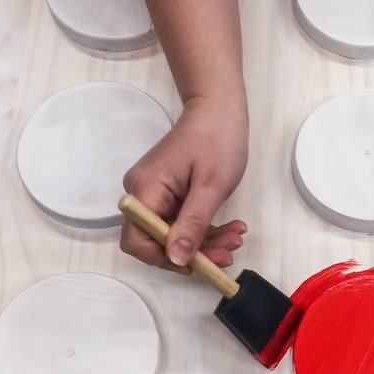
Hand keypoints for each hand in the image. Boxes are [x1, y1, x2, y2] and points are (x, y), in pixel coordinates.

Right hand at [120, 97, 248, 273]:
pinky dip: (205, 229)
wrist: (219, 109)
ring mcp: (156, 193)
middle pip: (157, 240)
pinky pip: (182, 221)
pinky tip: (230, 228)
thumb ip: (193, 224)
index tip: (197, 264)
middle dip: (193, 252)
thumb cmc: (216, 137)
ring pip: (175, 233)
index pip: (138, 240)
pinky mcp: (169, 194)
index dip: (164, 258)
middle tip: (226, 254)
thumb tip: (176, 258)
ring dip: (206, 242)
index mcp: (145, 189)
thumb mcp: (210, 186)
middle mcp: (143, 193)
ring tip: (235, 238)